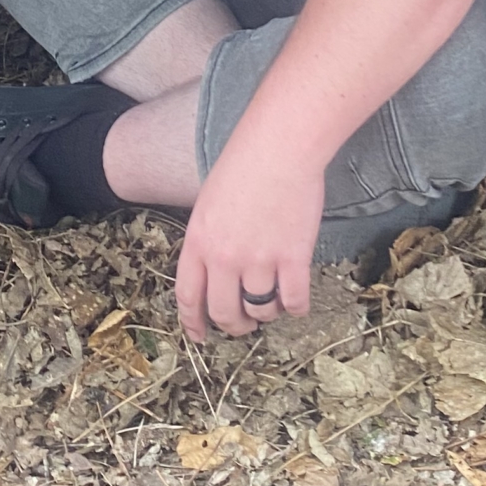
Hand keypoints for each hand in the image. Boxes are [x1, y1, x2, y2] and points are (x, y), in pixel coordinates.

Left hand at [173, 129, 321, 343]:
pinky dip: (295, 307)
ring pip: (260, 309)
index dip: (193, 323)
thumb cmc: (244, 164)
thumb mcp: (208, 202)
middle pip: (224, 312)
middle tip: (244, 325)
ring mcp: (259, 260)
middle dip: (234, 325)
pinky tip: (296, 303)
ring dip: (266, 314)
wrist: (279, 148)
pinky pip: (293, 300)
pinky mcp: (292, 258)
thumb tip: (215, 270)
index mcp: (198, 242)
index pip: (188, 297)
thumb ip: (208, 239)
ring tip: (271, 305)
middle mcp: (224, 258)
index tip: (200, 337)